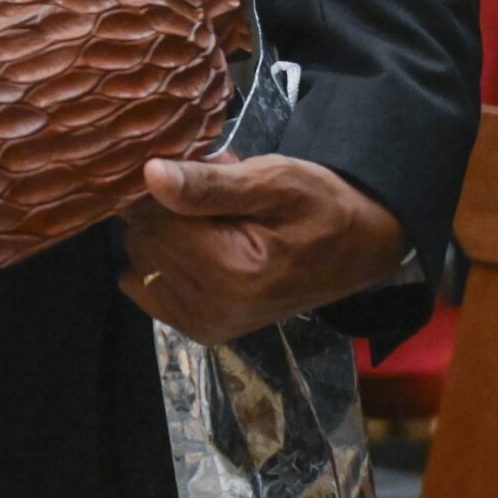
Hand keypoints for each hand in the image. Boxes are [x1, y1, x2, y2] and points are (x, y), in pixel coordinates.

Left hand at [120, 154, 407, 345]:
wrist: (358, 249)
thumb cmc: (319, 207)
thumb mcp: (274, 181)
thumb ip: (209, 183)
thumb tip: (149, 175)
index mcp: (230, 274)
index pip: (151, 217)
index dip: (163, 185)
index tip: (195, 170)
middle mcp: (210, 310)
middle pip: (143, 238)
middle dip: (166, 209)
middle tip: (215, 197)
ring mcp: (202, 324)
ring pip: (139, 257)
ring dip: (166, 231)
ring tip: (214, 221)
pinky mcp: (197, 327)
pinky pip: (143, 281)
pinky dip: (161, 256)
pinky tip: (200, 244)